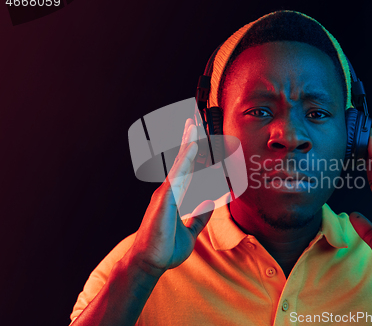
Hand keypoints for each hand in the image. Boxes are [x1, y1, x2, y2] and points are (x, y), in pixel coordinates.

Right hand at [127, 118, 214, 277]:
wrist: (150, 262)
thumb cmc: (165, 247)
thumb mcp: (190, 231)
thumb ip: (200, 216)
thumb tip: (211, 203)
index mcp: (175, 195)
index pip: (188, 169)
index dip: (194, 152)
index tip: (201, 137)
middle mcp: (170, 189)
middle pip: (183, 159)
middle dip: (190, 139)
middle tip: (196, 119)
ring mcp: (166, 191)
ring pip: (181, 161)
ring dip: (188, 141)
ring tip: (195, 122)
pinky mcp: (165, 197)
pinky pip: (178, 173)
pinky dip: (186, 157)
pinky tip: (193, 144)